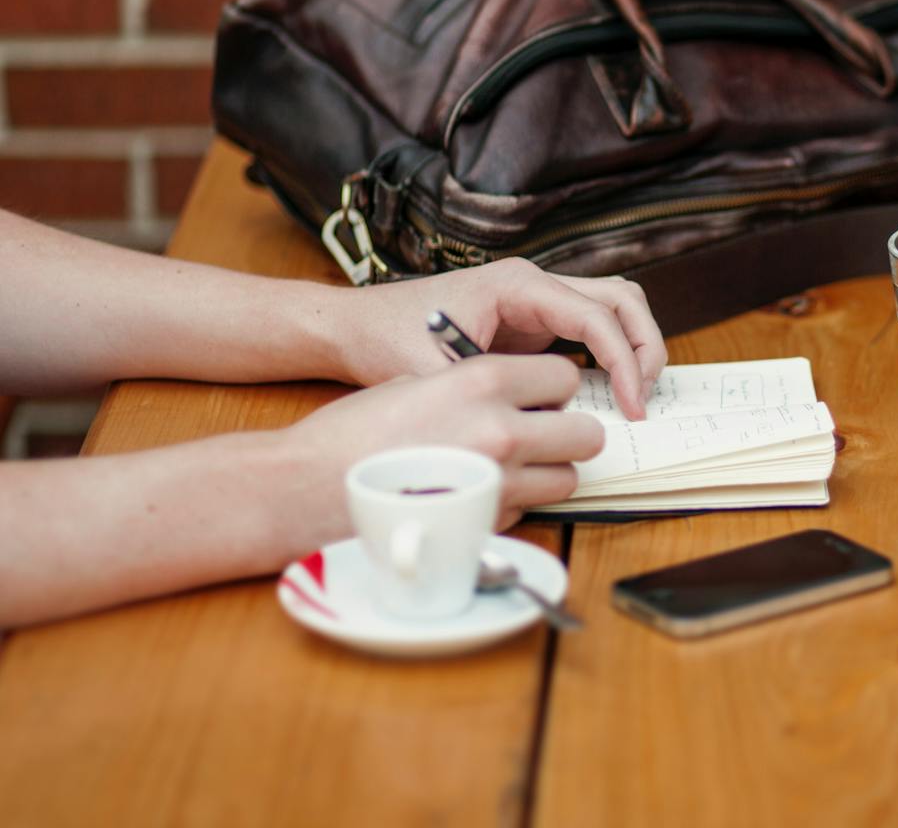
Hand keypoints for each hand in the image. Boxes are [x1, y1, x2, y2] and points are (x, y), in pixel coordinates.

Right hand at [268, 354, 600, 556]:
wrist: (306, 488)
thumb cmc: (351, 434)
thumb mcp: (414, 382)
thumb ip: (472, 386)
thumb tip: (512, 396)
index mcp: (482, 380)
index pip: (565, 376)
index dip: (555, 388)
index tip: (540, 396)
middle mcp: (501, 429)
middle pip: (586, 432)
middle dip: (568, 433)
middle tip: (543, 435)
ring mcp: (499, 482)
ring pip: (568, 478)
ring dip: (549, 473)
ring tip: (513, 468)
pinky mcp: (487, 524)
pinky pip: (531, 510)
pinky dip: (517, 503)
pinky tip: (480, 494)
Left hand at [328, 258, 665, 419]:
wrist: (356, 325)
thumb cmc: (388, 338)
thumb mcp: (436, 374)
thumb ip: (489, 396)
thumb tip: (541, 428)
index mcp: (517, 284)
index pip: (597, 315)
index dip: (624, 362)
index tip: (631, 405)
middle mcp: (534, 283)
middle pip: (622, 298)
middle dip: (644, 346)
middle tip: (645, 398)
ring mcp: (537, 299)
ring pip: (614, 306)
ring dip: (634, 346)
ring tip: (635, 395)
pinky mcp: (534, 320)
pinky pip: (591, 328)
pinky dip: (611, 354)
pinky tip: (607, 394)